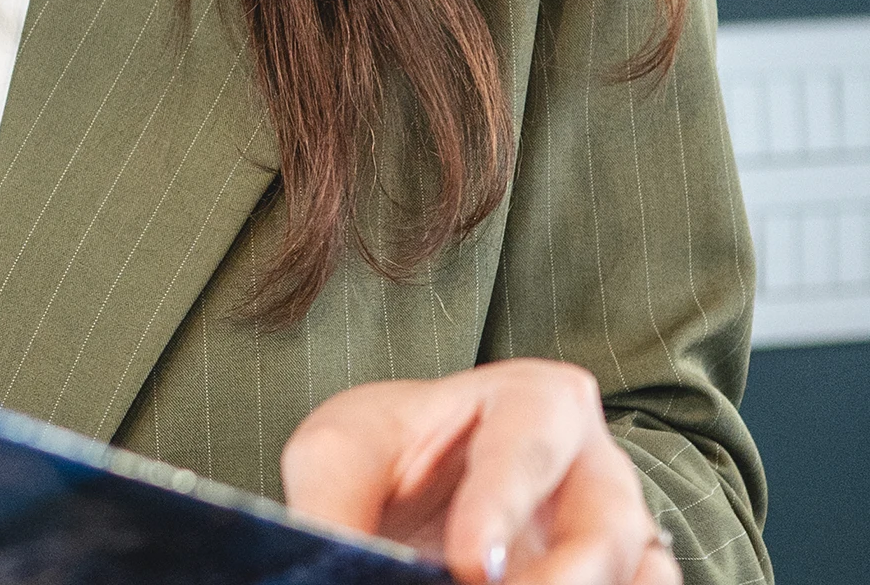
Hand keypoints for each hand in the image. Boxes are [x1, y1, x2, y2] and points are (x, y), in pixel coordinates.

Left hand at [281, 361, 677, 584]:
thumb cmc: (389, 453)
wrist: (410, 496)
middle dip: (559, 576)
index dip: (502, 504)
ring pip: (637, 574)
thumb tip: (330, 551)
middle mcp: (596, 465)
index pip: (532, 443)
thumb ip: (334, 497)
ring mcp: (622, 532)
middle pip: (608, 522)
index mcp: (535, 401)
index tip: (470, 563)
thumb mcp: (342, 451)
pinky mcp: (626, 580)